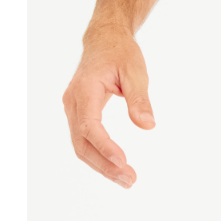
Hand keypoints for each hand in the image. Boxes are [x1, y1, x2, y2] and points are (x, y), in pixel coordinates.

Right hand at [62, 24, 154, 188]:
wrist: (104, 39)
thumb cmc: (120, 52)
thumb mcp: (136, 71)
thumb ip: (139, 99)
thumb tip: (148, 125)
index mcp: (85, 89)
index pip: (89, 125)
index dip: (105, 146)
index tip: (123, 161)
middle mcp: (73, 102)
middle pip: (82, 143)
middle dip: (104, 165)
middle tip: (130, 180)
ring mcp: (73, 110)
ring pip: (81, 146)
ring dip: (102, 166)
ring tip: (127, 180)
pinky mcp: (79, 115)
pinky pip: (84, 141)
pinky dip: (99, 158)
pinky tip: (117, 169)